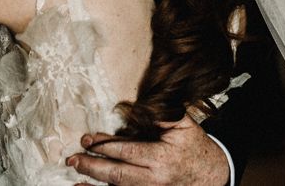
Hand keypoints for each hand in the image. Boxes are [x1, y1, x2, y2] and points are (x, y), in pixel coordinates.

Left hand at [68, 115, 229, 185]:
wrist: (211, 174)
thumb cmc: (193, 145)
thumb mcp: (183, 124)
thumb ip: (160, 114)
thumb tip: (136, 107)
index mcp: (161, 158)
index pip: (127, 152)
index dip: (105, 146)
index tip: (87, 139)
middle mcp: (154, 179)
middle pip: (118, 175)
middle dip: (93, 166)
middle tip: (73, 158)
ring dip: (95, 183)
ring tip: (75, 175)